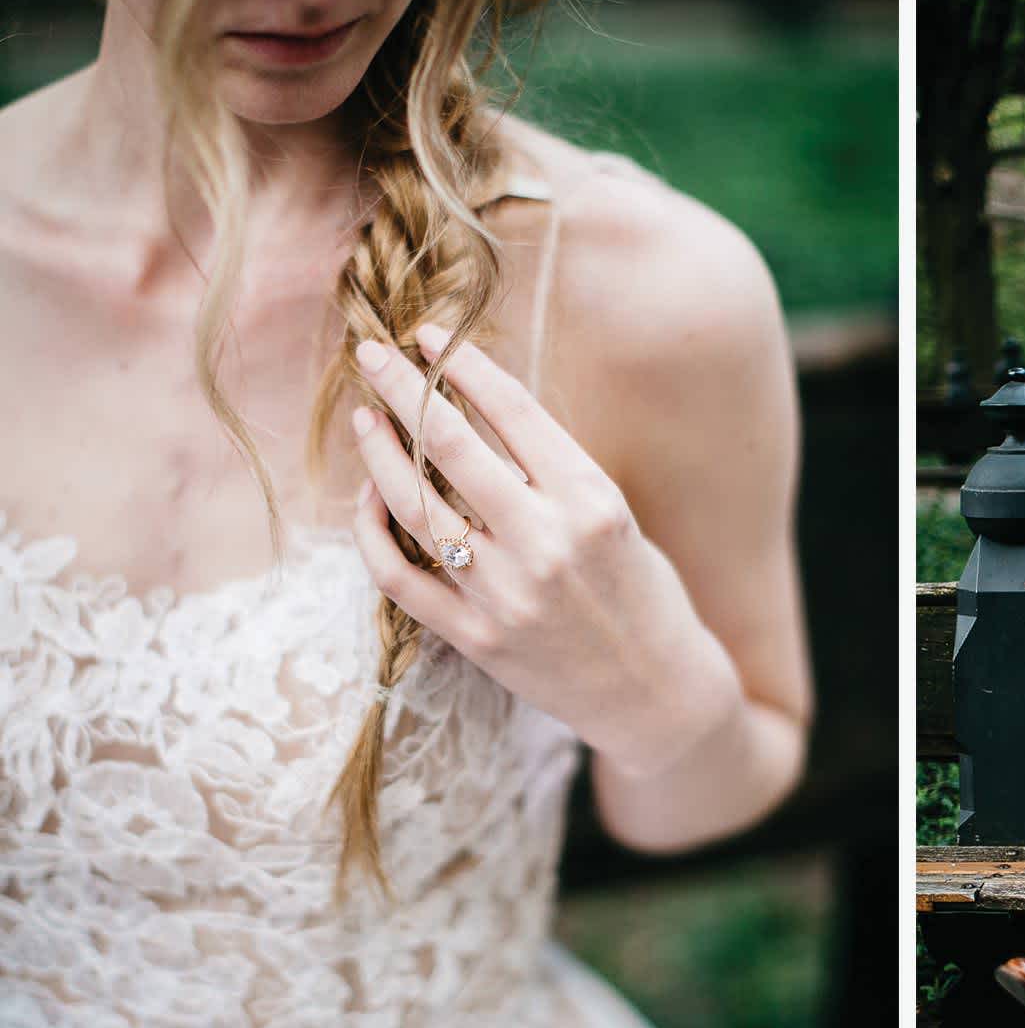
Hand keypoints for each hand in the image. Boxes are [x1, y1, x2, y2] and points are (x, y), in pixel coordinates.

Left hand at [348, 322, 742, 778]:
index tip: (428, 336)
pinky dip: (372, 530)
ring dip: (379, 452)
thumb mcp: (615, 518)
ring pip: (413, 505)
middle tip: (373, 354)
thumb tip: (472, 415)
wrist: (655, 691)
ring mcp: (505, 593)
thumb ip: (552, 474)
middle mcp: (546, 541)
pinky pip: (398, 574)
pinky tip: (370, 499)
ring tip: (366, 419)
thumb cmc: (640, 592)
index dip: (461, 364)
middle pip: (450, 445)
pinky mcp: (475, 638)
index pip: (511, 411)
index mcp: (591, 500)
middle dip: (402, 389)